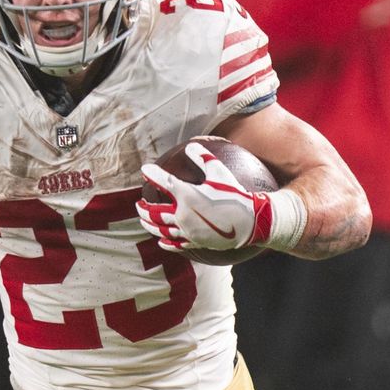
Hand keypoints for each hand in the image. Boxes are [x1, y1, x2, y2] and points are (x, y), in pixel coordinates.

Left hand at [137, 142, 271, 252]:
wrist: (250, 221)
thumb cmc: (235, 194)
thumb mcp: (220, 172)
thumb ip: (203, 157)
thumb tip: (191, 145)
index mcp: (186, 194)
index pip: (162, 182)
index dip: (152, 174)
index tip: (145, 170)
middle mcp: (182, 214)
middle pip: (154, 211)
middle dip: (143, 207)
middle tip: (139, 203)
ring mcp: (187, 230)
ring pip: (160, 229)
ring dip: (149, 224)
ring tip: (143, 220)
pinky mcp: (194, 242)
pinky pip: (175, 244)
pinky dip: (165, 242)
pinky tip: (160, 241)